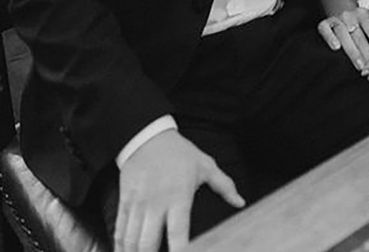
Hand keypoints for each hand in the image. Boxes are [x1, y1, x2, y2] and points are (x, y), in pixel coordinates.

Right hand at [114, 129, 244, 251]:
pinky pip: (120, 230)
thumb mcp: (205, 165)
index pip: (178, 233)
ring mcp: (138, 203)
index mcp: (179, 196)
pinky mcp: (124, 201)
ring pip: (131, 240)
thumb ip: (224, 185)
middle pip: (148, 243)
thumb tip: (240, 202)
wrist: (148, 136)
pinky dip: (121, 246)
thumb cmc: (180, 153)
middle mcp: (156, 203)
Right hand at [317, 2, 368, 70]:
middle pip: (359, 35)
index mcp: (365, 14)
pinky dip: (330, 37)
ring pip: (343, 33)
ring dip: (352, 50)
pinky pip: (325, 29)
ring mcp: (336, 19)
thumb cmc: (363, 26)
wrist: (342, 14)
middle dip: (367, 53)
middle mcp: (350, 15)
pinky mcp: (324, 24)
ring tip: (360, 66)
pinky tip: (336, 48)